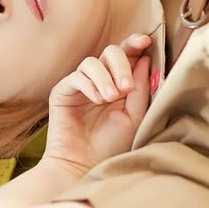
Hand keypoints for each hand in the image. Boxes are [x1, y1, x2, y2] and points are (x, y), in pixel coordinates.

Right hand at [42, 34, 152, 174]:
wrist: (84, 165)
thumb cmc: (110, 144)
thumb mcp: (134, 116)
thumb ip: (140, 88)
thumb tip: (145, 58)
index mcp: (119, 83)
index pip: (127, 55)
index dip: (134, 44)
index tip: (145, 42)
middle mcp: (100, 80)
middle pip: (110, 51)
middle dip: (121, 64)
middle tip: (126, 87)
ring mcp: (80, 85)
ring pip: (92, 62)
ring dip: (105, 77)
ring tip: (110, 98)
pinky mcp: (63, 92)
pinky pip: (76, 76)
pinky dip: (89, 85)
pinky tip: (97, 100)